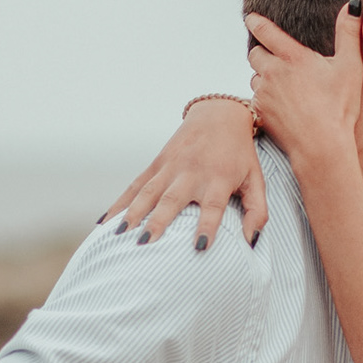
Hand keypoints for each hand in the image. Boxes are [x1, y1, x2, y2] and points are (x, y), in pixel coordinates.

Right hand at [101, 99, 266, 249]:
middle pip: (172, 199)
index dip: (208, 226)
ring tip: (119, 235)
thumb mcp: (256, 179)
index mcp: (218, 179)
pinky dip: (119, 203)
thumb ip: (257, 211)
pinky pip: (135, 185)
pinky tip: (105, 222)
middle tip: (145, 243)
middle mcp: (192, 173)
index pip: (213, 207)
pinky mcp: (157, 164)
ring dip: (133, 213)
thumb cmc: (241, 154)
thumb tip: (251, 242)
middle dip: (158, 221)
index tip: (200, 247)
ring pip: (148, 192)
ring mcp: (171, 167)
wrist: (220, 115)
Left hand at [244, 5, 362, 167]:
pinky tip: (283, 107)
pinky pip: (256, 99)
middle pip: (254, 54)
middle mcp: (273, 72)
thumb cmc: (339, 107)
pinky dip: (265, 99)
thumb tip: (352, 5)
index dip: (256, 22)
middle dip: (262, 53)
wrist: (321, 146)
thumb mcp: (350, 67)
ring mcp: (264, 93)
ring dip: (264, 78)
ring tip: (285, 88)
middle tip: (277, 61)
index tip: (250, 18)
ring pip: (255, 78)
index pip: (265, 31)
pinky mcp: (260, 112)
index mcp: (293, 57)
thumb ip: (348, 33)